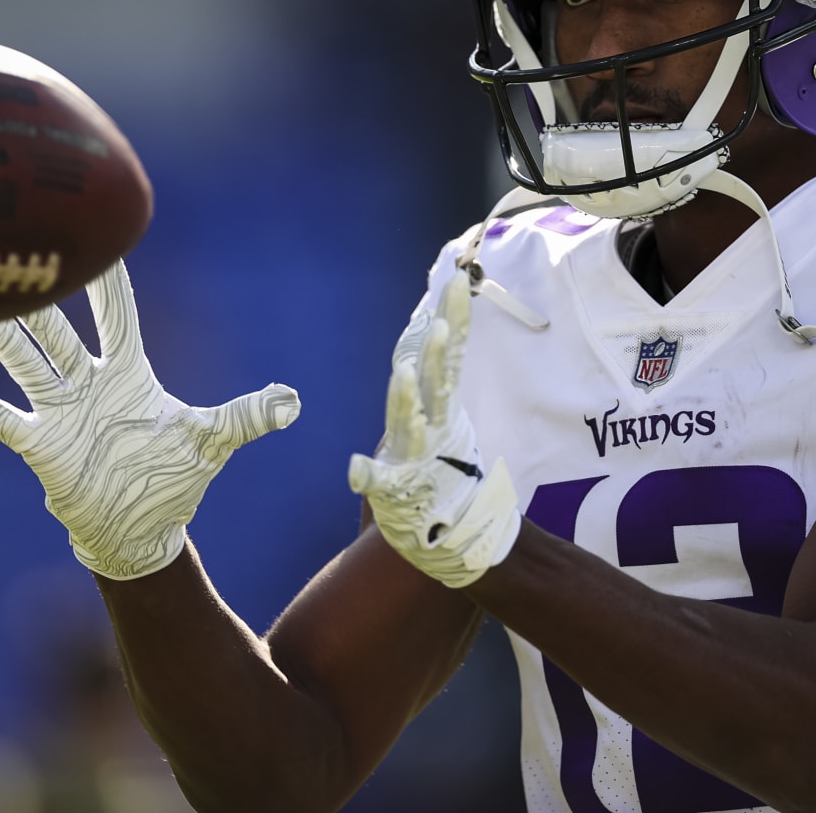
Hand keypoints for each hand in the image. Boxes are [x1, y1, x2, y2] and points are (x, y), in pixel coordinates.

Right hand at [0, 261, 299, 579]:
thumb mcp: (213, 442)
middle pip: (60, 328)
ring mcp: (60, 410)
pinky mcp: (40, 445)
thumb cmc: (174, 479)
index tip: (94, 232)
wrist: (140, 530)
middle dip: (40, 292)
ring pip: (24, 360)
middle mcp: (90, 382)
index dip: (108, 280)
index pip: (118, 315)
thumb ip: (247, 415)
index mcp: (131, 372)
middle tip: (15, 245)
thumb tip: (294, 401)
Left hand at [349, 272, 520, 587]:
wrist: (449, 535)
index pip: (453, 354)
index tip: (461, 281)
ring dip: (408, 402)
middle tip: (440, 324)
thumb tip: (435, 322)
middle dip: (440, 354)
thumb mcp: (441, 414)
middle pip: (440, 383)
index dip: (456, 318)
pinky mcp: (399, 491)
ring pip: (412, 425)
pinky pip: (380, 482)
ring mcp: (420, 459)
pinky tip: (354, 469)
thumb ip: (440, 371)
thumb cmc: (440, 468)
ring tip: (404, 375)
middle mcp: (437, 427)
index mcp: (444, 407)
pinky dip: (368, 475)